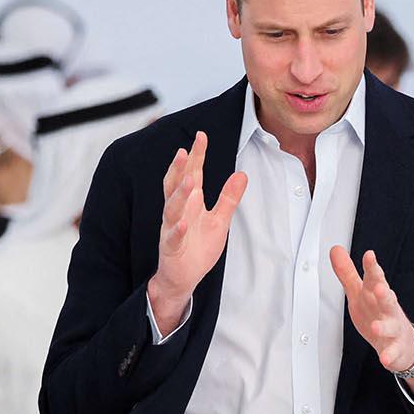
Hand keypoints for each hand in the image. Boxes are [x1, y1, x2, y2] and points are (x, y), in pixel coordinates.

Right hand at [149, 131, 247, 334]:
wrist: (183, 277)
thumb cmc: (198, 247)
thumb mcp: (219, 220)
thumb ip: (229, 198)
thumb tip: (242, 174)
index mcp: (190, 203)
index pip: (192, 174)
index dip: (196, 156)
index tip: (201, 136)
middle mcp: (179, 212)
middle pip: (177, 185)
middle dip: (180, 168)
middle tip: (186, 151)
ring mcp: (173, 228)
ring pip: (172, 208)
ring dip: (179, 195)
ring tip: (188, 181)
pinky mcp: (171, 247)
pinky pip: (173, 237)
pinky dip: (178, 230)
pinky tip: (184, 223)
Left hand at [330, 247, 413, 370]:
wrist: (403, 344)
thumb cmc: (379, 314)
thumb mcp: (360, 293)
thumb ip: (348, 272)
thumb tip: (335, 250)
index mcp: (377, 296)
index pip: (376, 279)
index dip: (372, 268)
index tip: (369, 255)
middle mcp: (388, 310)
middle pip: (387, 300)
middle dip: (385, 293)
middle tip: (380, 288)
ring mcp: (394, 329)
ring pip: (390, 326)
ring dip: (383, 327)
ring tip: (376, 327)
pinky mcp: (395, 348)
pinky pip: (392, 352)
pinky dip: (389, 355)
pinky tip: (385, 358)